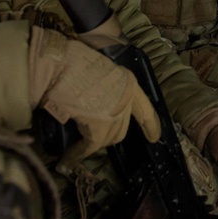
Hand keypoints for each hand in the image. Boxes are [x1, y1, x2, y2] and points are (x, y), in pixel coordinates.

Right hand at [28, 27, 160, 172]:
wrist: (62, 61)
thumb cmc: (74, 61)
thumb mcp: (97, 71)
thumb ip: (102, 87)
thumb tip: (91, 101)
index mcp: (127, 81)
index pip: (144, 108)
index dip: (150, 125)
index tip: (154, 138)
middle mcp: (126, 98)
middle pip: (121, 127)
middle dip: (107, 136)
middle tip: (91, 140)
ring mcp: (115, 113)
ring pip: (106, 138)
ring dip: (92, 145)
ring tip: (76, 150)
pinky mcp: (99, 126)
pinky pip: (90, 146)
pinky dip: (78, 153)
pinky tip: (69, 157)